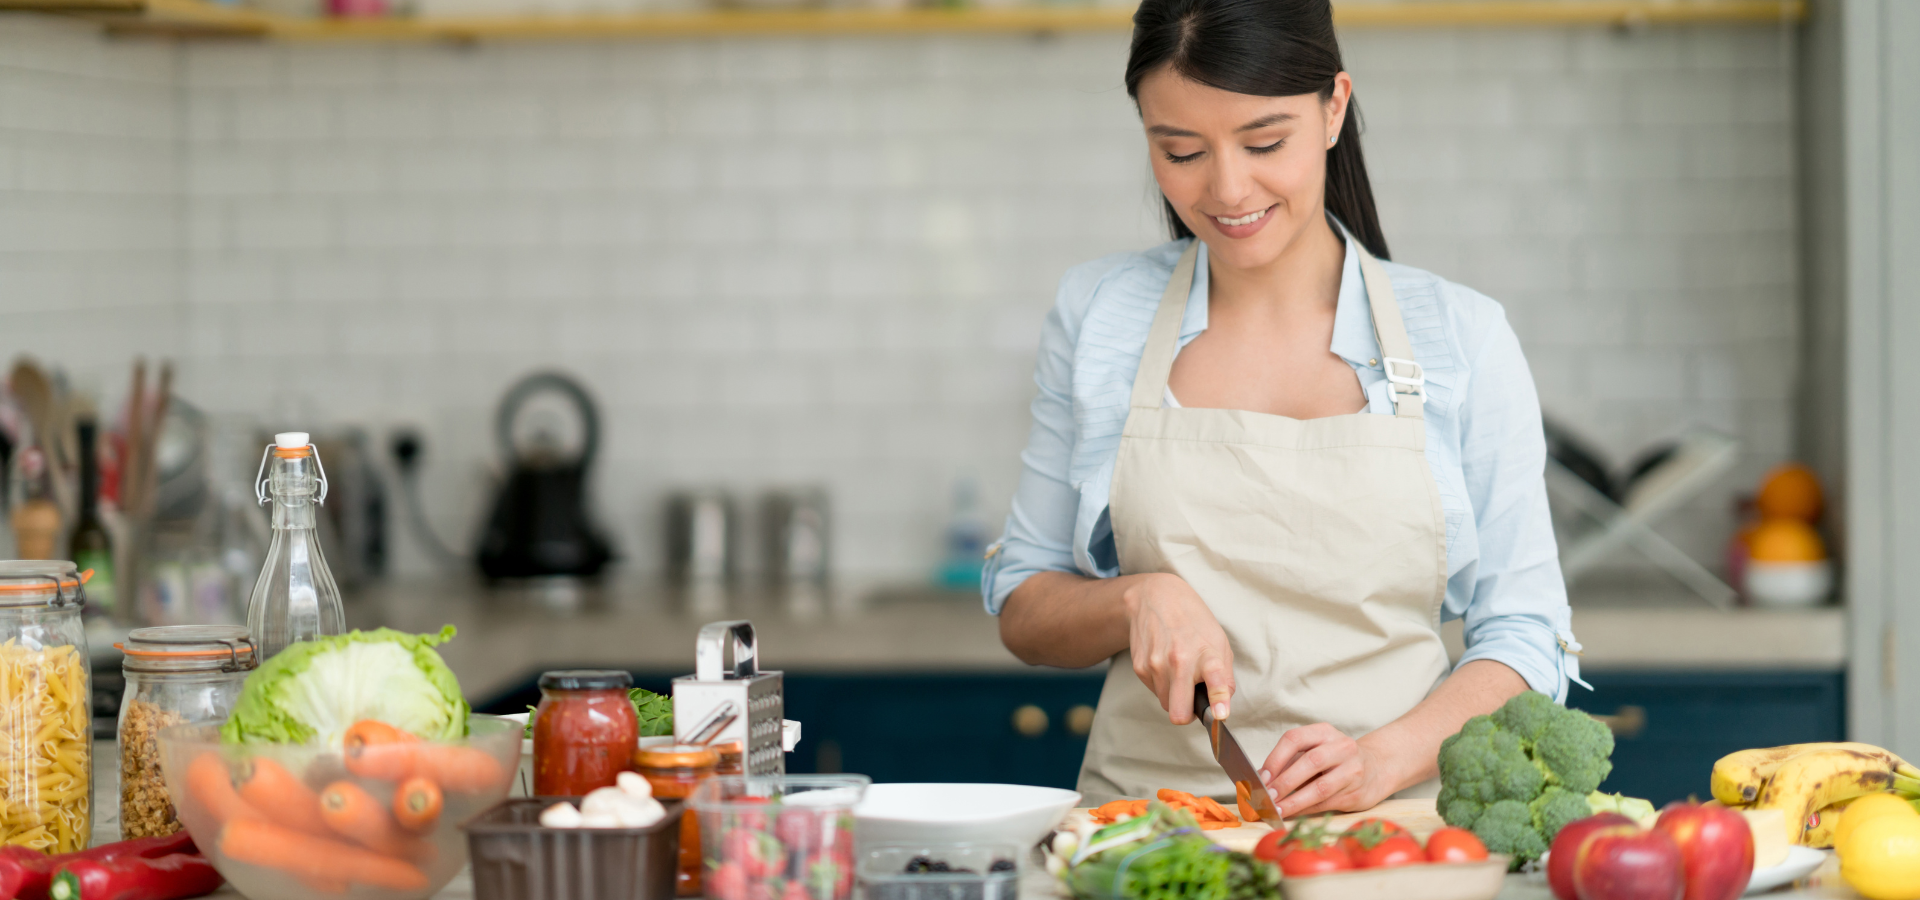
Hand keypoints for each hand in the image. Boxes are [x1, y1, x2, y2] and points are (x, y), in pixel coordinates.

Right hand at [1122, 573, 1233, 725]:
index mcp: (1207, 655)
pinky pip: (1155, 692)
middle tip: (1193, 700)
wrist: (1156, 597)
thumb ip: (1225, 678)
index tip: (1220, 715)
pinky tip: (1165, 663)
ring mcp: (1156, 665)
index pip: (1216, 682)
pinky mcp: (1140, 667)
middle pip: (1178, 713)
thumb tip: (1222, 708)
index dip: (1218, 701)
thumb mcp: (1219, 643)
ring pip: (1167, 704)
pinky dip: (1162, 685)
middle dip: (1187, 714)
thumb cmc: (1193, 622)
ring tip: (1178, 670)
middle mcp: (1180, 661)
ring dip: (1174, 695)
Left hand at [1258, 725, 1397, 816]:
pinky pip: (1326, 803)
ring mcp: (1352, 770)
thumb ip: (1290, 762)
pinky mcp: (1357, 793)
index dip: (1276, 758)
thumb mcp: (1315, 750)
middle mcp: (1341, 747)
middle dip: (1285, 781)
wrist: (1377, 768)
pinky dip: (1306, 810)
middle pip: (1310, 762)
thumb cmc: (1336, 760)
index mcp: (1324, 732)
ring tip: (1277, 809)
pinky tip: (1292, 814)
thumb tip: (1260, 780)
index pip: (1295, 739)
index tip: (1262, 776)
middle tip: (1267, 796)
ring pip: (1320, 788)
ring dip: (1294, 801)